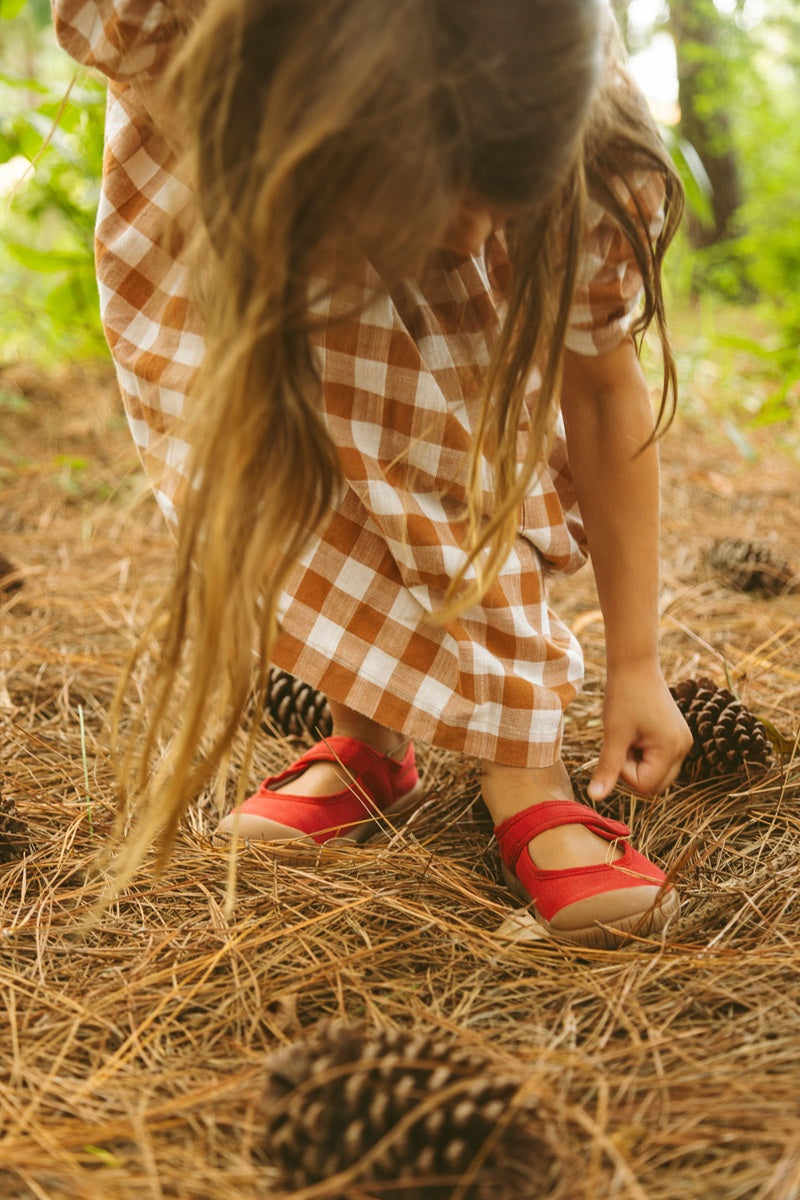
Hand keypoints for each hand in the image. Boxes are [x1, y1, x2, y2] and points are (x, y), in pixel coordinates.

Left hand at [587, 661, 692, 800]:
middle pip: (654, 785)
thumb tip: (594, 797)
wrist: (635, 664)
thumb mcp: (613, 734)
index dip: (625, 772)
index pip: (646, 786)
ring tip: (630, 734)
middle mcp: (684, 748)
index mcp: (672, 748)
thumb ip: (608, 768)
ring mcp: (683, 742)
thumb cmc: (623, 695)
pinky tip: (636, 731)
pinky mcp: (677, 736)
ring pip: (656, 774)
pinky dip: (643, 753)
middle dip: (633, 770)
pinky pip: (658, 760)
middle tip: (624, 741)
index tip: (619, 745)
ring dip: (637, 761)